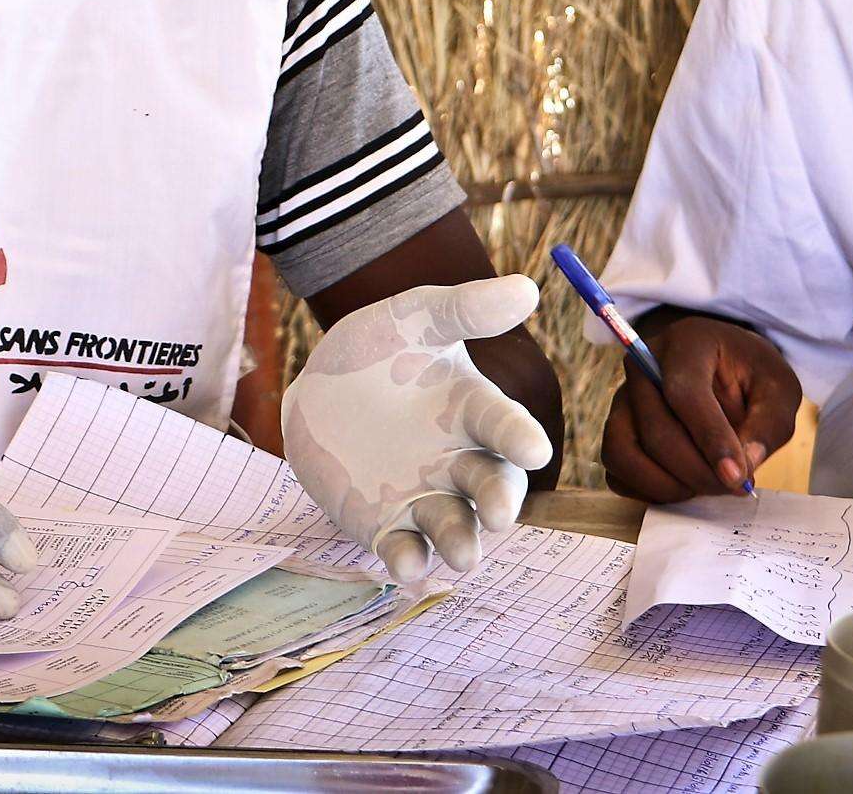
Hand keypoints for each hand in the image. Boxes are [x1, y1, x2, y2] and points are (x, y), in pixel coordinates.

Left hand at [282, 274, 555, 582]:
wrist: (318, 390)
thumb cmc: (380, 349)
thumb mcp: (414, 319)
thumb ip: (464, 308)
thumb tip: (526, 288)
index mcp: (474, 410)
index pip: (505, 426)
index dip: (520, 437)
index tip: (534, 448)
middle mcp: (460, 459)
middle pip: (491, 485)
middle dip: (500, 500)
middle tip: (501, 513)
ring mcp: (424, 495)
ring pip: (454, 526)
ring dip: (461, 542)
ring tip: (463, 557)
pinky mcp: (385, 524)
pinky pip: (402, 547)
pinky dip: (407, 559)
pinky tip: (405, 564)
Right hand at [600, 313, 802, 502]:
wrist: (724, 367)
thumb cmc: (752, 375)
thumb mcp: (779, 389)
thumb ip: (769, 424)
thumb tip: (744, 466)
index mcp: (687, 342)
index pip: (684, 393)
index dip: (710, 439)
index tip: (737, 477)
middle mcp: (642, 366)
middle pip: (655, 429)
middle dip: (697, 471)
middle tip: (733, 487)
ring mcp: (623, 399)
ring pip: (623, 452)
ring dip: (667, 484)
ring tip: (706, 486)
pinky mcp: (616, 429)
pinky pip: (617, 470)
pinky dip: (647, 490)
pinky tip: (683, 487)